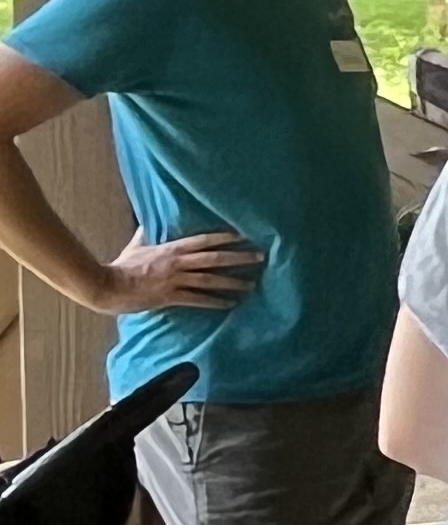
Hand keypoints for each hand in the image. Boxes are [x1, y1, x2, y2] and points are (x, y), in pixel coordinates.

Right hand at [99, 227, 259, 313]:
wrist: (109, 287)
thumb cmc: (123, 266)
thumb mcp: (137, 245)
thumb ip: (147, 233)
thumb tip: (148, 221)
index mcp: (172, 249)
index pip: (204, 240)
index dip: (226, 237)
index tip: (244, 235)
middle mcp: (177, 263)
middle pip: (214, 258)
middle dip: (239, 257)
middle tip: (260, 257)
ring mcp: (175, 281)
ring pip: (210, 280)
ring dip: (232, 282)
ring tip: (251, 285)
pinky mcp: (170, 297)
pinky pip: (198, 300)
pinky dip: (215, 302)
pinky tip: (230, 304)